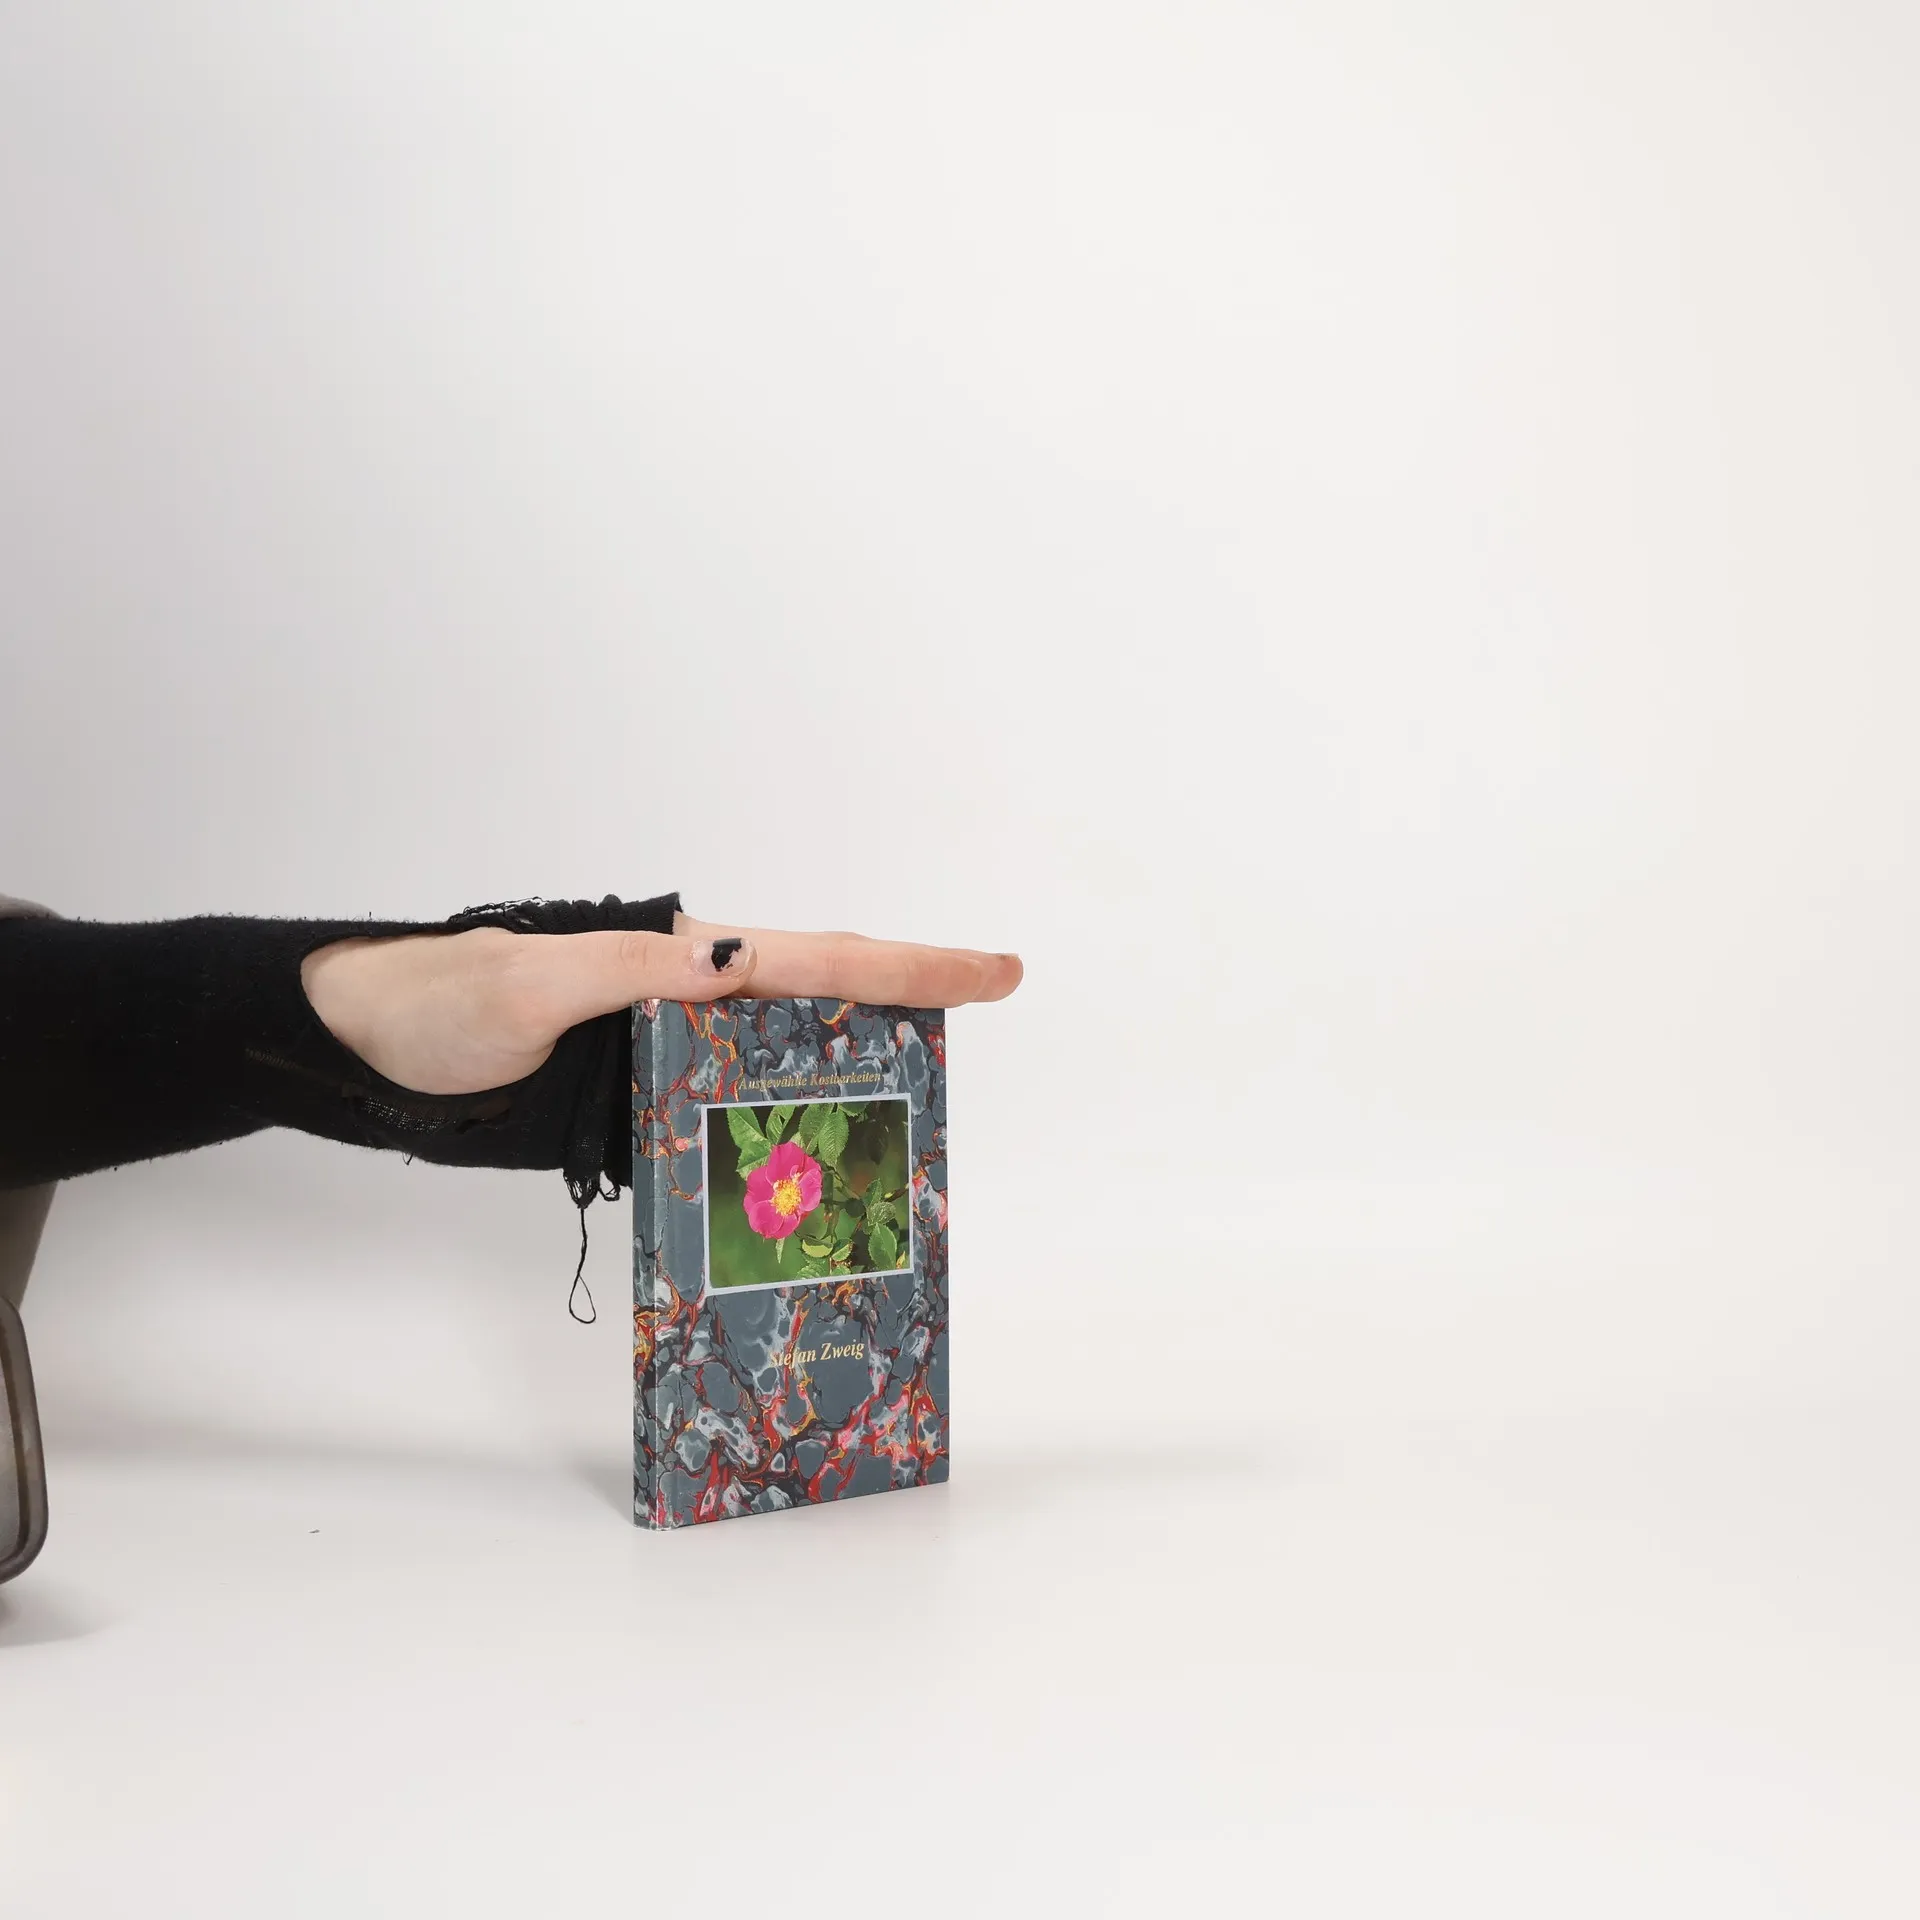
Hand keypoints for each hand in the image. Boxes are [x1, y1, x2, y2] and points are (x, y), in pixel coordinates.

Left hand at [301, 912, 1021, 1096]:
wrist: (366, 1051)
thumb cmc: (434, 1006)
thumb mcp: (530, 982)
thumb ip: (633, 971)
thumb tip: (737, 955)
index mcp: (678, 953)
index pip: (818, 959)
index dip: (914, 967)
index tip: (998, 970)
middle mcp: (688, 998)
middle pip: (824, 1010)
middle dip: (906, 1027)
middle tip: (966, 1070)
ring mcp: (668, 1051)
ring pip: (784, 1071)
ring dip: (847, 1099)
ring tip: (911, 1144)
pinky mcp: (641, 1099)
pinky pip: (729, 1121)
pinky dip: (777, 1146)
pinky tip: (807, 1183)